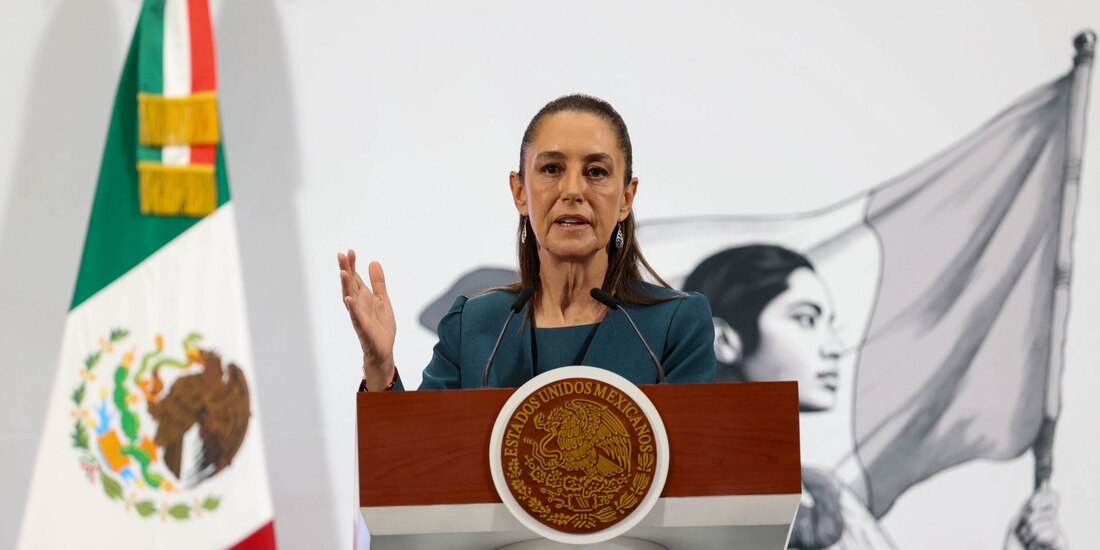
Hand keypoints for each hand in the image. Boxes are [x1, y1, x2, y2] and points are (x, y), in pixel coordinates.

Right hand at [338, 249, 396, 389]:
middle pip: (350, 285)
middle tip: (341, 255)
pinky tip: (349, 299)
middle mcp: (358, 305)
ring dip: (346, 286)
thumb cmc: (380, 326)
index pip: (355, 278)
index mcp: (363, 297)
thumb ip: (378, 282)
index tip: (350, 251)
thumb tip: (373, 262)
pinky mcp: (364, 328)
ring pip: (350, 299)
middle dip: (346, 270)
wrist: (383, 350)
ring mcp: (359, 316)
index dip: (352, 265)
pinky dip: (353, 309)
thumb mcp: (382, 299)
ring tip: (344, 273)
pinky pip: (357, 317)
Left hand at [1006, 485, 1066, 549]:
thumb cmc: (1014, 546)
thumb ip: (1028, 508)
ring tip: (1027, 541)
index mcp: (1043, 517)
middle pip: (1050, 509)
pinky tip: (1035, 546)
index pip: (1052, 499)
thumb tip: (1042, 488)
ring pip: (1049, 521)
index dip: (1044, 498)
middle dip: (1030, 519)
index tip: (1031, 504)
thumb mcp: (1017, 523)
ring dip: (1031, 532)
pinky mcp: (1061, 546)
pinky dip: (1038, 540)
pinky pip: (1052, 534)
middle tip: (1024, 532)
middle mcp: (1053, 525)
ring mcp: (1058, 536)